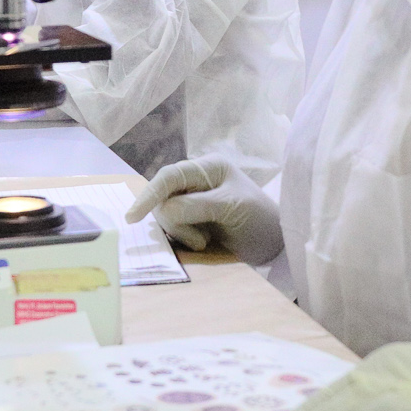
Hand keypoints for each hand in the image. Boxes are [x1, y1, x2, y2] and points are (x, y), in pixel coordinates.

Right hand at [125, 157, 284, 265]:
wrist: (277, 243)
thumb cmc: (260, 218)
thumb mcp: (231, 208)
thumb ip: (197, 206)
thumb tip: (164, 210)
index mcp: (208, 167)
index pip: (169, 176)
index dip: (149, 195)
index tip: (133, 217)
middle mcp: (197, 180)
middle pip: (163, 198)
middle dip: (176, 222)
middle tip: (200, 240)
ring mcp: (194, 200)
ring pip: (165, 215)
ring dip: (181, 233)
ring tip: (205, 242)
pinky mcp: (193, 220)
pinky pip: (172, 227)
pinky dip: (183, 237)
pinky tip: (202, 242)